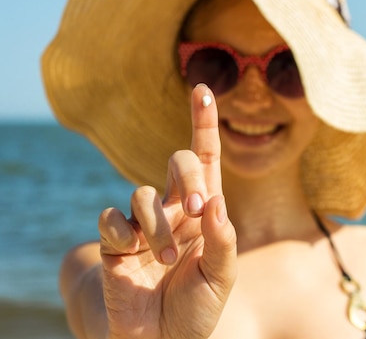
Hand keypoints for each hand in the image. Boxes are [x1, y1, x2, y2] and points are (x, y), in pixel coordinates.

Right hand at [97, 84, 236, 338]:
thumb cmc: (197, 308)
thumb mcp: (221, 276)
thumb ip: (223, 240)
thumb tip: (216, 201)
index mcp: (204, 213)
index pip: (205, 160)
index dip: (203, 124)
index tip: (202, 88)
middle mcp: (175, 211)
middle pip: (178, 163)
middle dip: (187, 176)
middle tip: (198, 208)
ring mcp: (143, 225)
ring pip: (143, 194)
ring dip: (157, 225)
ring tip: (164, 261)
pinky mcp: (115, 243)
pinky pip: (111, 219)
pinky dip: (121, 231)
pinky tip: (130, 251)